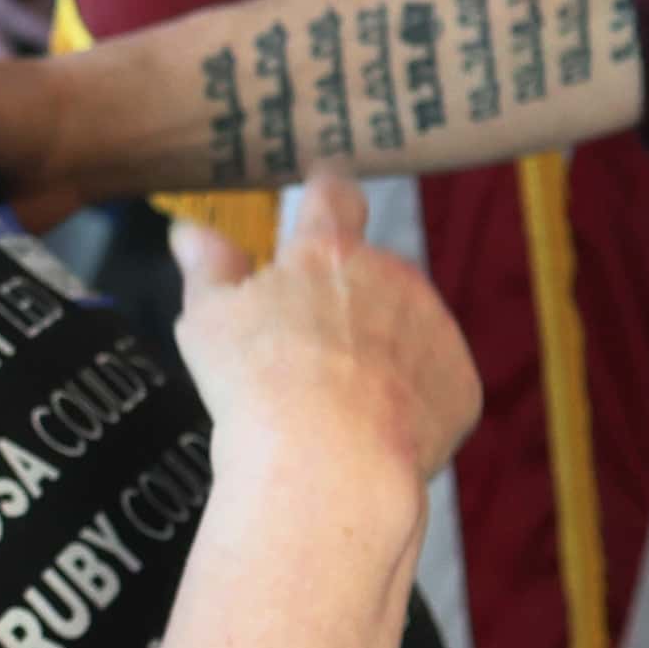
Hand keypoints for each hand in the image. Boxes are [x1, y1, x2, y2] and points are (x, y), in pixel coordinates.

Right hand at [171, 177, 479, 499]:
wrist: (330, 464)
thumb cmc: (259, 388)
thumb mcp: (209, 319)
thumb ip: (208, 267)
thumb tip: (188, 232)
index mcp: (327, 251)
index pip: (333, 195)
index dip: (327, 188)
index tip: (324, 183)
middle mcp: (392, 275)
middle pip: (373, 273)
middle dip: (350, 298)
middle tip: (312, 348)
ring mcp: (434, 329)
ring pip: (407, 327)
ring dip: (382, 347)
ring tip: (339, 400)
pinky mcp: (460, 384)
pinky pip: (434, 383)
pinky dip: (411, 398)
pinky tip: (374, 428)